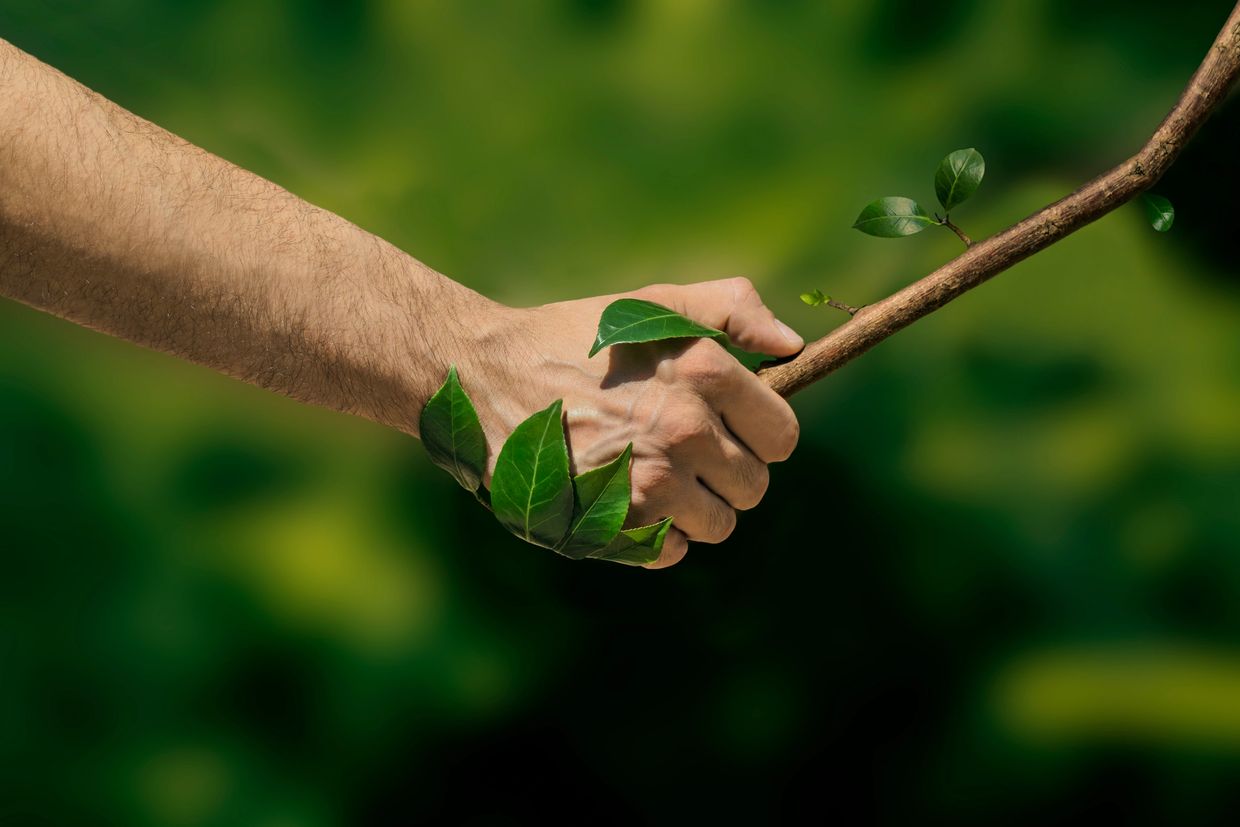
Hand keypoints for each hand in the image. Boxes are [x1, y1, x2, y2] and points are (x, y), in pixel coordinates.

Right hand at [458, 278, 802, 568]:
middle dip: (728, 471)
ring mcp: (647, 484)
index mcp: (703, 374)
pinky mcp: (611, 524)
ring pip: (718, 526)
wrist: (485, 376)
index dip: (762, 433)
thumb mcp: (654, 304)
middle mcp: (682, 432)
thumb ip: (732, 309)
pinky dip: (657, 534)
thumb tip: (792, 345)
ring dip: (697, 507)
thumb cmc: (576, 338)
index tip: (732, 426)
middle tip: (686, 448)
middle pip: (753, 487)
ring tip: (656, 473)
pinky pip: (670, 551)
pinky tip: (626, 496)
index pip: (782, 438)